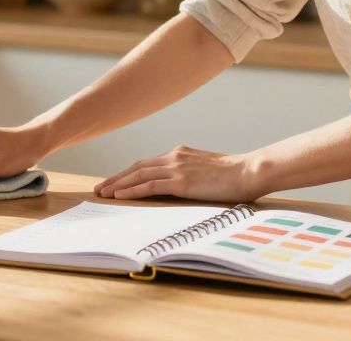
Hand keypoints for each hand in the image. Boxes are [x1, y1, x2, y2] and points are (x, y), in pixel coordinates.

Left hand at [93, 145, 263, 202]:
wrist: (250, 171)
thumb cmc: (234, 176)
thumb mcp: (206, 171)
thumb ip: (189, 175)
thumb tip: (177, 188)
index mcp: (179, 154)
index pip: (146, 164)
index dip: (127, 173)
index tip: (113, 182)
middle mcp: (174, 157)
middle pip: (137, 167)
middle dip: (116, 178)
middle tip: (99, 188)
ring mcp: (177, 168)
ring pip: (138, 175)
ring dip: (118, 185)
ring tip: (103, 193)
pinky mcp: (182, 181)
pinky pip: (150, 185)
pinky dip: (132, 190)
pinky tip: (120, 196)